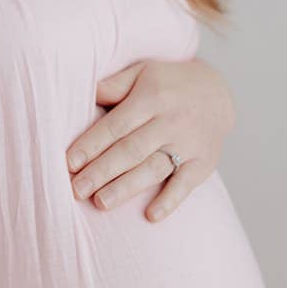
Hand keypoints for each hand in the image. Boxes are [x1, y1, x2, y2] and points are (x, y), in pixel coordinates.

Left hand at [65, 57, 234, 221]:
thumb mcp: (142, 72)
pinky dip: (170, 201)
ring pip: (154, 168)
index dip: (91, 145)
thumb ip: (114, 84)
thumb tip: (84, 94)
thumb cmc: (167, 84)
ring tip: (101, 203)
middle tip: (76, 190)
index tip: (69, 163)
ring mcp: (189, 144)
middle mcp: (171, 121)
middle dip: (102, 171)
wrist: (218, 93)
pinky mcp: (204, 163)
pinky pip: (186, 184)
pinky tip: (151, 215)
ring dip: (127, 187)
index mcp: (152, 97)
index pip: (116, 125)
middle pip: (131, 150)